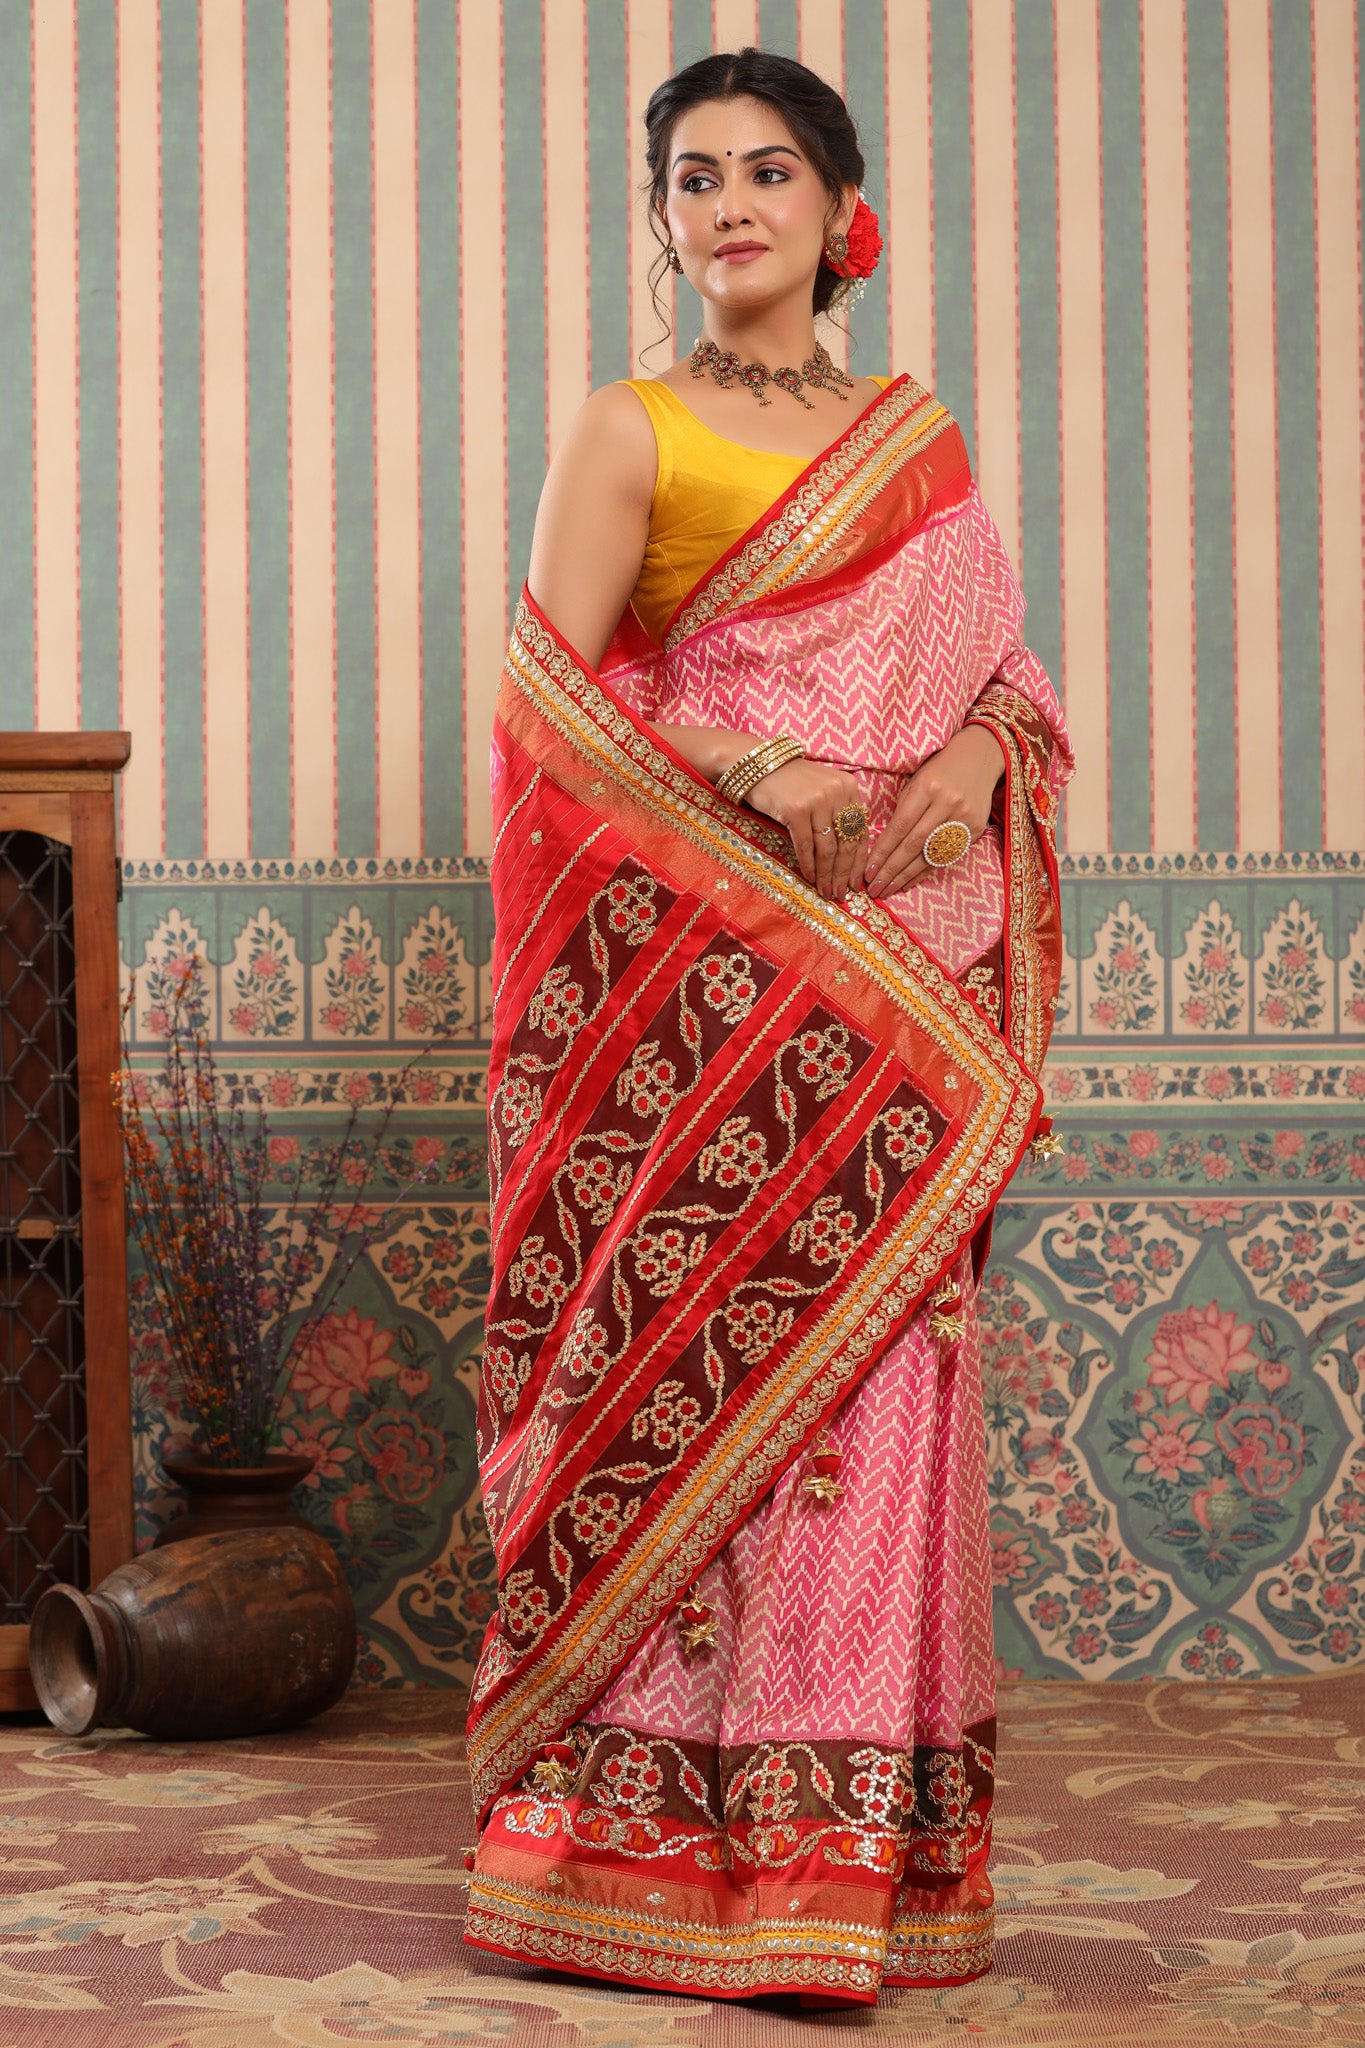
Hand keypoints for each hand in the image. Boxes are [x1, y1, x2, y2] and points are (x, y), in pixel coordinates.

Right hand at [745, 758, 868, 901]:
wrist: (755, 763)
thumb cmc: (789, 781)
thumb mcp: (821, 789)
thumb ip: (837, 812)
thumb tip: (847, 857)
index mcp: (849, 787)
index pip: (861, 831)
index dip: (859, 861)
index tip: (856, 882)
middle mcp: (837, 791)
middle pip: (846, 843)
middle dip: (844, 873)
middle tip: (841, 894)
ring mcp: (817, 800)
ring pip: (827, 848)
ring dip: (827, 874)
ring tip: (826, 891)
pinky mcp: (796, 810)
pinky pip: (805, 846)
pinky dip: (808, 865)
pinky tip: (810, 877)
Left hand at [864, 726, 1005, 897]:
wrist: (979, 758)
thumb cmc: (939, 769)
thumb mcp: (916, 780)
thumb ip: (902, 810)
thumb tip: (881, 847)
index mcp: (927, 788)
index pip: (900, 827)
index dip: (882, 852)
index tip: (868, 871)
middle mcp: (947, 804)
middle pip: (914, 845)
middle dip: (891, 869)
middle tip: (874, 888)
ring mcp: (964, 818)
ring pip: (930, 855)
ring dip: (906, 876)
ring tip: (888, 890)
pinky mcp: (975, 829)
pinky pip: (946, 856)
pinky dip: (926, 871)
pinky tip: (909, 882)